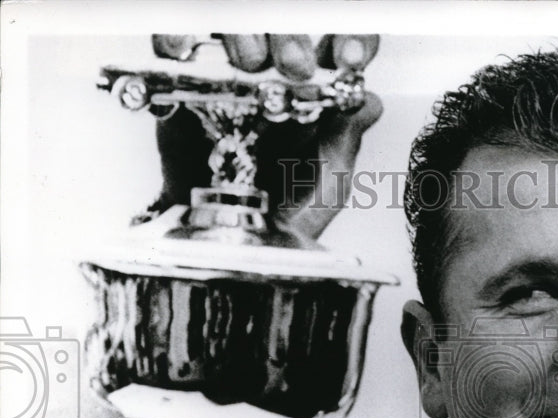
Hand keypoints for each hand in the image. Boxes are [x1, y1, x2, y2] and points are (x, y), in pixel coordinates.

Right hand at [147, 34, 381, 238]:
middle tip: (295, 66)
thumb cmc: (280, 211)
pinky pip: (175, 42)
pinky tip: (182, 51)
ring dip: (241, 33)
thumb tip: (367, 102)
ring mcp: (230, 72)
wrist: (223, 240)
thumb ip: (346, 141)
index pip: (343, 42)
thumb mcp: (326, 183)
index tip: (350, 58)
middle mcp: (277, 72)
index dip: (350, 40)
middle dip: (291, 39)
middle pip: (285, 25)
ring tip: (246, 64)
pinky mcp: (184, 80)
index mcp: (320, 92)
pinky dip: (176, 39)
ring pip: (234, 23)